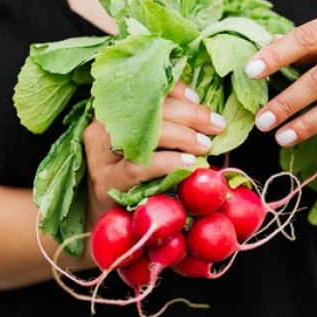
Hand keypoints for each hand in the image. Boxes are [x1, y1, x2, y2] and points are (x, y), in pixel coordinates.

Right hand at [83, 81, 226, 226]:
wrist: (109, 226)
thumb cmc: (136, 183)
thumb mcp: (150, 149)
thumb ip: (168, 128)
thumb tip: (206, 116)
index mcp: (112, 115)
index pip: (143, 91)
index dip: (173, 91)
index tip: (197, 99)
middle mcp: (101, 129)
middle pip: (147, 110)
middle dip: (189, 114)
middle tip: (215, 125)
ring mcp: (101, 156)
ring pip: (144, 135)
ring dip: (182, 136)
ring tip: (205, 145)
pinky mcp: (106, 182)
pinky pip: (139, 166)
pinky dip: (169, 162)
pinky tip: (189, 164)